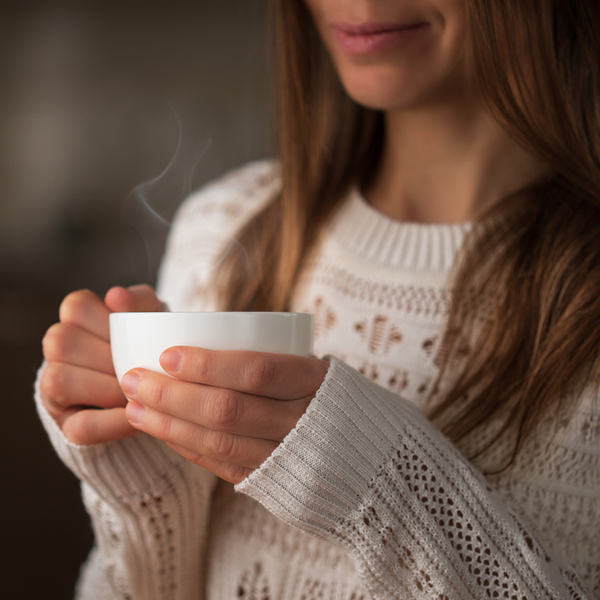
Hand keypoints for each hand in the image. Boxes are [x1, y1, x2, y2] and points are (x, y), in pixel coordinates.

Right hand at [40, 285, 164, 443]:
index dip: (106, 319)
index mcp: (77, 320)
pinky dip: (112, 423)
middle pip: (63, 343)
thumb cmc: (150, 346)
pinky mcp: (67, 425)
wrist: (159, 391)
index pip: (76, 306)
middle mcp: (58, 351)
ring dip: (107, 388)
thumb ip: (139, 302)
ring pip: (59, 381)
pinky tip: (136, 415)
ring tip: (139, 390)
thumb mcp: (152, 319)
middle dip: (108, 357)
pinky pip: (81, 425)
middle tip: (142, 366)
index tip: (133, 333)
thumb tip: (115, 295)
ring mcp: (55, 388)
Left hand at [122, 348, 329, 483]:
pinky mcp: (276, 485)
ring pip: (220, 442)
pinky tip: (163, 433)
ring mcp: (289, 459)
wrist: (375, 459)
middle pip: (228, 409)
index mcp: (316, 383)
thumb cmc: (335, 401)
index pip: (257, 371)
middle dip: (172, 394)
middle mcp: (304, 423)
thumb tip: (205, 337)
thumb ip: (273, 358)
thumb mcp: (318, 369)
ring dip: (169, 424)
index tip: (166, 354)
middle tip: (132, 377)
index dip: (208, 364)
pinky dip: (189, 449)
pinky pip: (225, 467)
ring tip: (134, 406)